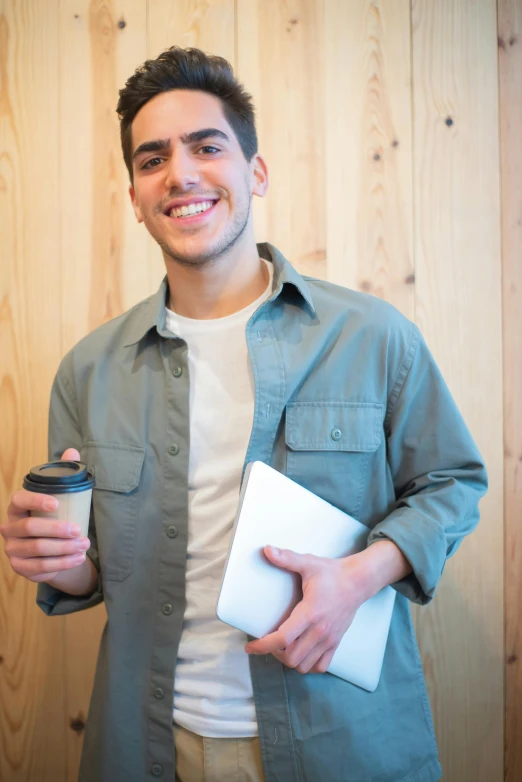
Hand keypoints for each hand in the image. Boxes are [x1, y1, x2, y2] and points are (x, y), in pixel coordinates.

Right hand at [0, 448, 90, 582]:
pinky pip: (40, 568)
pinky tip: (77, 558)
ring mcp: (12, 549)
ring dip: (64, 549)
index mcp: (16, 507)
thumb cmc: (52, 517)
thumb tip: (72, 451)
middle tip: (79, 530)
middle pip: (31, 528)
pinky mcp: (20, 568)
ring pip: (38, 550)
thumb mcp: (58, 496)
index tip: (56, 503)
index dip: (35, 500)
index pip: (19, 500)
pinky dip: (62, 564)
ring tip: (84, 545)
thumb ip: (62, 475)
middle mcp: (9, 528)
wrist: (49, 550)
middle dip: (57, 530)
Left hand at [244, 545, 371, 674]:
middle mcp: (320, 631)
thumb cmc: (333, 573)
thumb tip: (267, 550)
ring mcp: (329, 639)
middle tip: (268, 640)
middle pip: (291, 658)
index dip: (263, 646)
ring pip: (304, 666)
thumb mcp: (309, 563)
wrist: (359, 581)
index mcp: (310, 612)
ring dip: (290, 660)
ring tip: (283, 646)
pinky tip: (301, 651)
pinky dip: (308, 664)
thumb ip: (287, 558)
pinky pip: (321, 666)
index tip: (250, 646)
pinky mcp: (336, 643)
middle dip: (274, 653)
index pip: (283, 638)